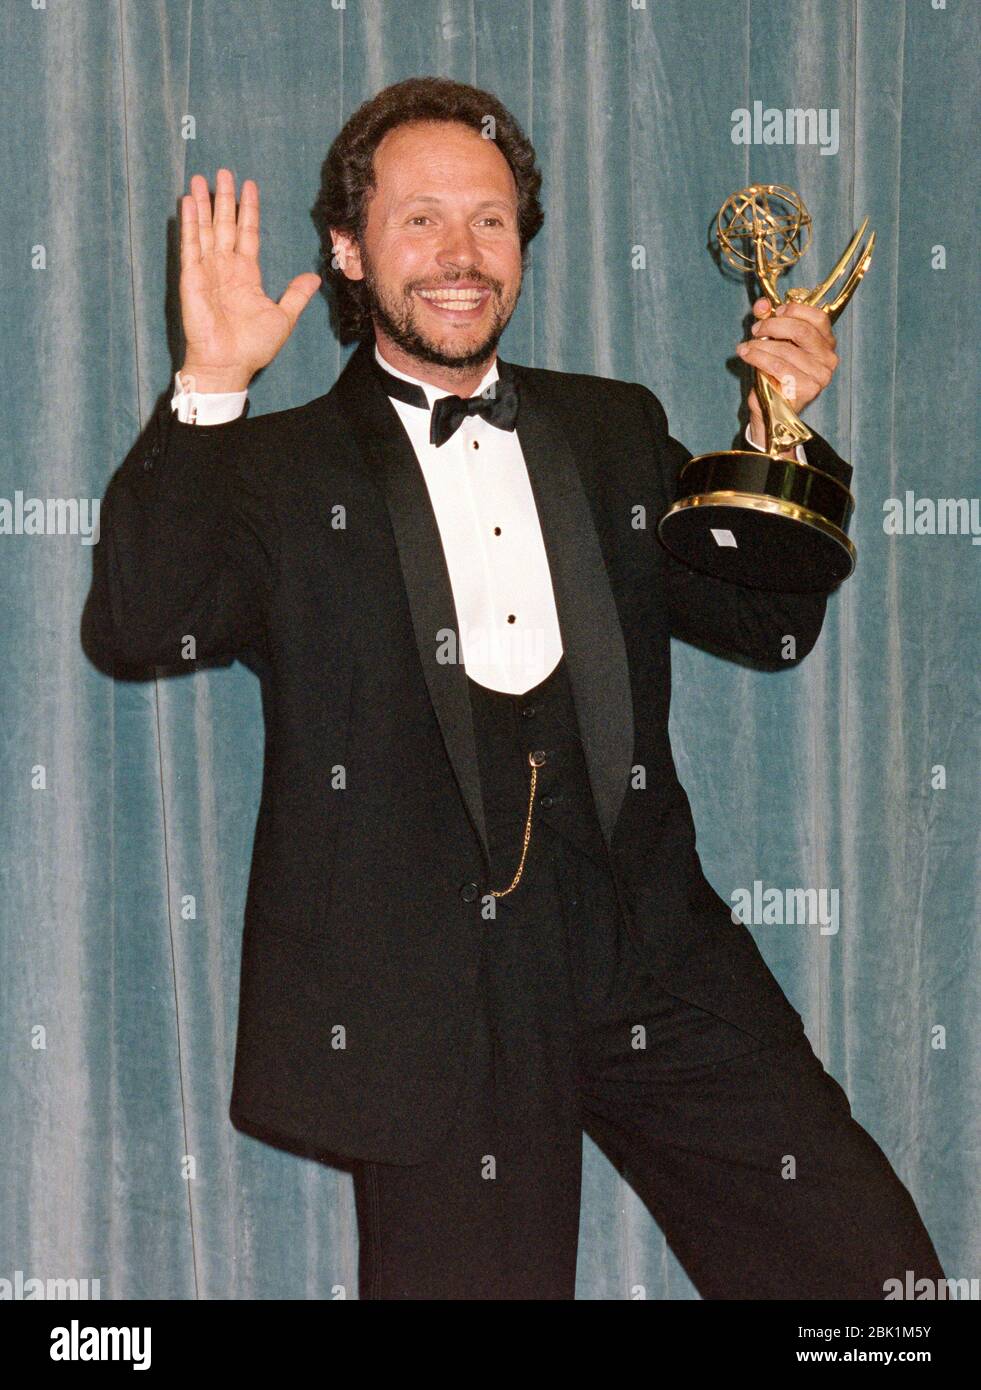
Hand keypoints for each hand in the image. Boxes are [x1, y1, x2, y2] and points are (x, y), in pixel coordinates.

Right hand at [179, 168, 320, 391]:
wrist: (229, 364)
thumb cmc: (253, 347)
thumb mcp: (283, 317)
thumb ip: (295, 295)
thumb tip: (313, 278)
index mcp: (246, 275)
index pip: (248, 233)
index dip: (249, 210)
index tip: (250, 186)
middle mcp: (226, 268)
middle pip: (225, 224)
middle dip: (224, 198)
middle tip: (224, 172)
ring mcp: (207, 271)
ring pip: (206, 229)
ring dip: (204, 204)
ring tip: (203, 178)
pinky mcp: (191, 278)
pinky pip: (190, 245)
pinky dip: (190, 224)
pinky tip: (188, 202)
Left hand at [739, 297, 839, 448]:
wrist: (771, 409)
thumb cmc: (774, 374)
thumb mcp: (772, 342)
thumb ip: (769, 321)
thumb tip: (762, 303)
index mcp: (826, 344)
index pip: (818, 318)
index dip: (795, 310)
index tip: (774, 311)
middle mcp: (829, 359)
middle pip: (802, 331)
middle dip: (773, 325)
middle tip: (756, 329)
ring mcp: (820, 376)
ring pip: (786, 350)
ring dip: (760, 345)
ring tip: (745, 347)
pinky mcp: (807, 389)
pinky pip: (779, 367)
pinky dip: (759, 358)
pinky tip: (748, 356)